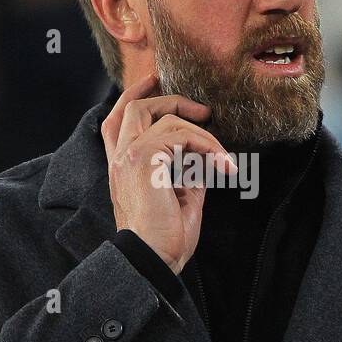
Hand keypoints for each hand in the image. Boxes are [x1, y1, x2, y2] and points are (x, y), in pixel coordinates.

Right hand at [100, 72, 234, 273]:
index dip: (135, 96)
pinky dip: (207, 145)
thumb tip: (205, 155)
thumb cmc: (165, 239)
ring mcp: (128, 156)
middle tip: (202, 108)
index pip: (117, 121)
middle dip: (168, 98)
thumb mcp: (182, 197)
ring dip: (202, 132)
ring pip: (162, 116)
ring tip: (224, 155)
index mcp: (122, 167)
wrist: (154, 260)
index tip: (156, 81)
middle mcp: (119, 158)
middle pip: (134, 107)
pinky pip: (179, 134)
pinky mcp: (143, 159)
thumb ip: (188, 171)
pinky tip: (223, 166)